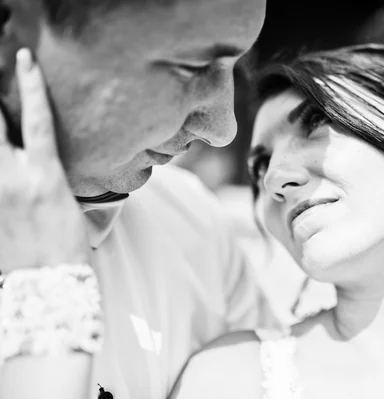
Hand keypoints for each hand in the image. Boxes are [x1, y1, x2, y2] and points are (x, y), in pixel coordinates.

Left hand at [0, 48, 88, 271]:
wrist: (49, 286)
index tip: (25, 59)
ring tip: (0, 132)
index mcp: (44, 175)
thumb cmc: (68, 248)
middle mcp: (13, 178)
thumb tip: (36, 160)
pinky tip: (3, 164)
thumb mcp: (68, 205)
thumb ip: (48, 176)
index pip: (37, 119)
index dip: (31, 85)